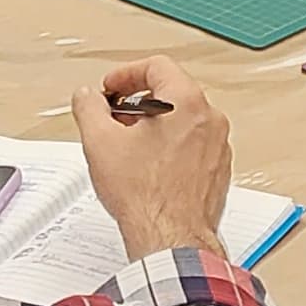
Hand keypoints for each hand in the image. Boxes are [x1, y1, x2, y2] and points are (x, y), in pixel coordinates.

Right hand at [72, 54, 231, 263]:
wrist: (170, 239)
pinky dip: (172, 148)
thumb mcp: (101, 143)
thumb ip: (89, 108)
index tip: (111, 89)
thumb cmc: (145, 197)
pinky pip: (194, 147)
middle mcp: (210, 120)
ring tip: (129, 147)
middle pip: (172, 93)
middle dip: (138, 103)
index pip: (158, 66)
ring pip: (185, 121)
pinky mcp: (218, 171)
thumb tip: (87, 96)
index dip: (126, 74)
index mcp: (187, 102)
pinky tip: (149, 168)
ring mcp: (218, 147)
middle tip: (115, 118)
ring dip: (155, 127)